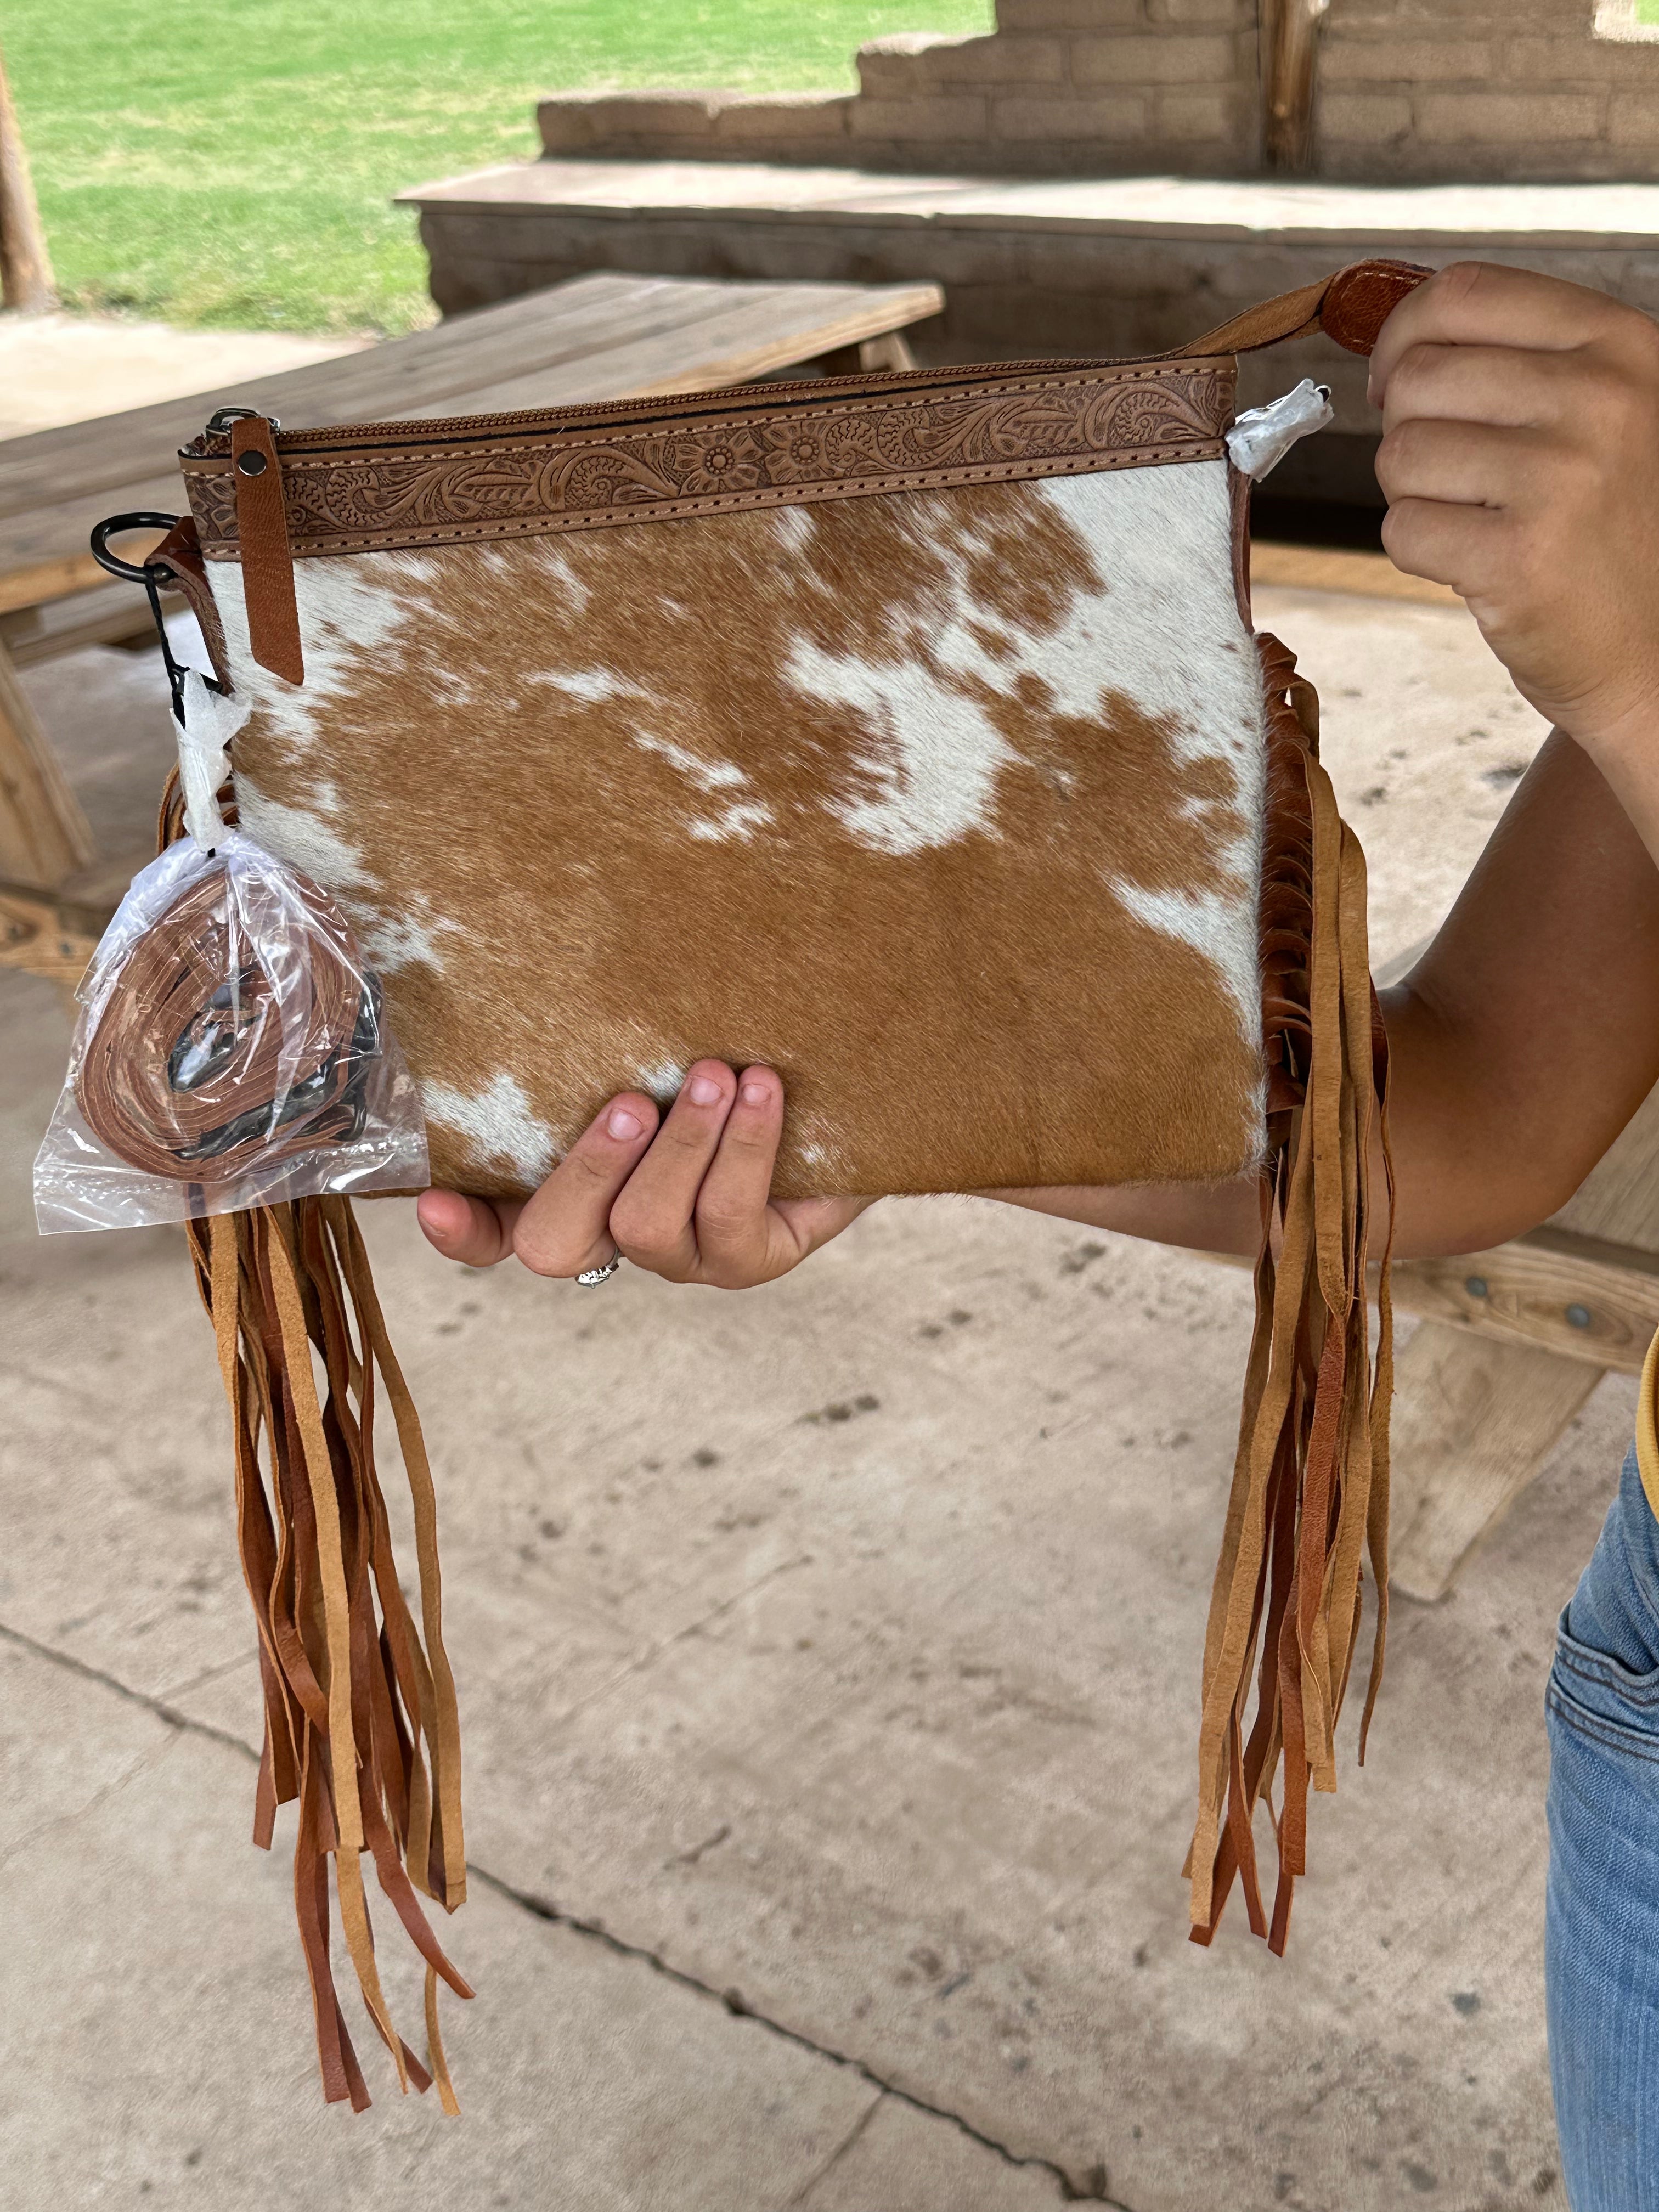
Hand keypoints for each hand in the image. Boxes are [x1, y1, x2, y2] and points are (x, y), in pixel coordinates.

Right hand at [415, 1059, 871, 1288]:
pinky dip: (745, 1147)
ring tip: (718, 1074)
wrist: (841, 1081)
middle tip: (630, 1101)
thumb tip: (546, 937)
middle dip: (589, 1171)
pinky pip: (730, 1218)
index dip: (461, 1229)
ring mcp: (681, 1256)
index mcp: (569, 1183)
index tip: (434, 1198)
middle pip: (555, 1244)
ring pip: (646, 1227)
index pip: (494, 1229)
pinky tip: (763, 1090)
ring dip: (683, 1146)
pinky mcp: (748, 1258)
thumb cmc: (725, 1042)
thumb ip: (599, 1028)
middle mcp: (614, 1230)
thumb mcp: (655, 1035)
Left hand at [1369, 260, 1658, 767]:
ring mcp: (1562, 478)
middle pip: (1418, 377)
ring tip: (1478, 520)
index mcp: (1618, 343)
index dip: (1402, 333)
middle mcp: (1600, 399)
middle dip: (1411, 431)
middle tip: (1459, 476)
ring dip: (1415, 495)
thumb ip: (1518, 356)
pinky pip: (1402, 531)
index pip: (1464, 293)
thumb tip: (1398, 334)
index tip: (1395, 378)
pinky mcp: (1520, 558)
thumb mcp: (1599, 410)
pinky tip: (1478, 563)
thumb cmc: (1608, 524)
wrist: (1655, 646)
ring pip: (1400, 456)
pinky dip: (1421, 554)